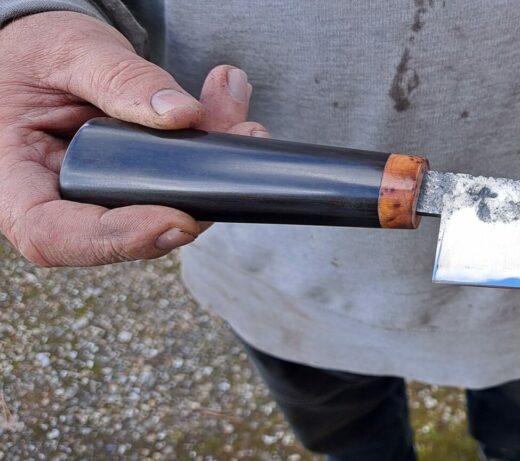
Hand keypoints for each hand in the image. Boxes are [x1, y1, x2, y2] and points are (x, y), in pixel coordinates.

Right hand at [0, 11, 265, 266]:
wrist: (44, 47)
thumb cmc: (35, 51)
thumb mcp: (70, 52)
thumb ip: (120, 79)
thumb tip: (181, 114)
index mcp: (14, 181)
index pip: (55, 236)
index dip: (120, 238)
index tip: (179, 220)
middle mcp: (56, 201)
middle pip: (126, 230)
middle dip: (192, 195)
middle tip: (238, 137)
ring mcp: (99, 198)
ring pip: (165, 206)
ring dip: (211, 167)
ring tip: (237, 115)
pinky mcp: (134, 185)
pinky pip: (178, 181)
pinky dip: (209, 145)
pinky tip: (226, 105)